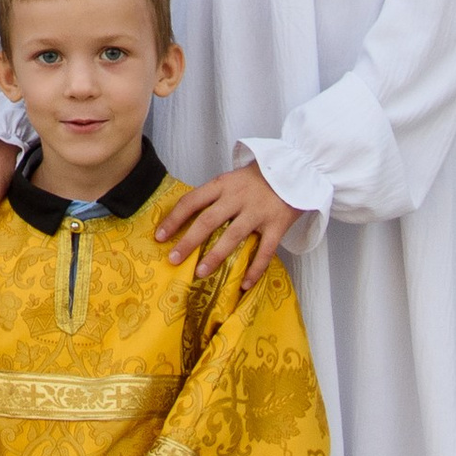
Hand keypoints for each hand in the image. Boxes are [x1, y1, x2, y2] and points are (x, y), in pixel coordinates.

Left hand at [154, 163, 296, 291]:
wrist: (296, 170)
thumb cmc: (258, 179)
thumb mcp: (232, 180)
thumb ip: (214, 197)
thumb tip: (187, 218)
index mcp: (223, 185)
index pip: (192, 201)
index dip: (174, 219)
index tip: (159, 236)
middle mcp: (238, 198)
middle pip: (208, 220)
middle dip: (188, 241)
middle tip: (173, 259)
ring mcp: (258, 212)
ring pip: (233, 236)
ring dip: (215, 256)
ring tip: (200, 273)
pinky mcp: (277, 225)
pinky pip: (265, 251)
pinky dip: (255, 269)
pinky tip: (244, 284)